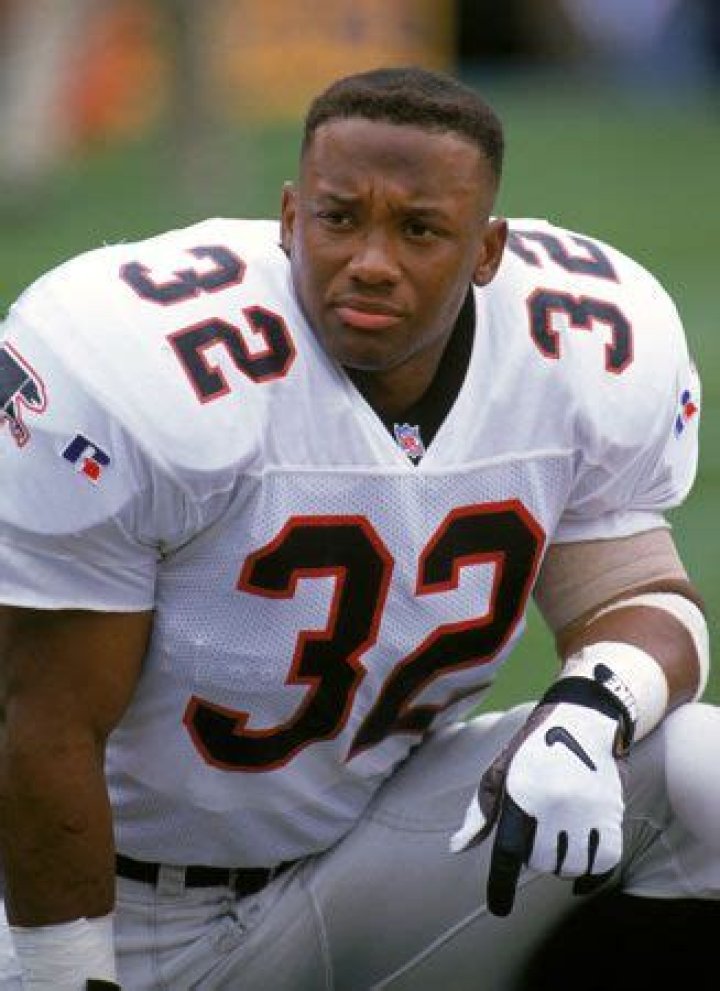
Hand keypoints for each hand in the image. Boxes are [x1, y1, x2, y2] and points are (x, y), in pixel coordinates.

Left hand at [451, 700, 624, 915]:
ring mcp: (586, 810)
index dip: (501, 886)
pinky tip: (580, 877)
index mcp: (521, 792)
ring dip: (561, 862)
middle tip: (537, 832)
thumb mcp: (499, 772)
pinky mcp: (611, 815)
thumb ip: (480, 813)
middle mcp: (555, 803)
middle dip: (534, 856)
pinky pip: (603, 864)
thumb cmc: (532, 750)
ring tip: (558, 836)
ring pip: (571, 867)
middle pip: (540, 863)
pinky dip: (591, 874)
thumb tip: (456, 848)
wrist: (583, 721)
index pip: (508, 852)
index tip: (498, 910)